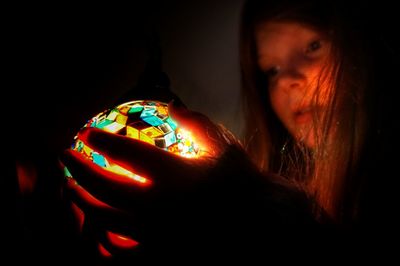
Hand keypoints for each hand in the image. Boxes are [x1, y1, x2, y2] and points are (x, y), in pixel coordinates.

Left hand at [60, 101, 252, 258]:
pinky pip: (119, 252)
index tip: (87, 135)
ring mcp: (155, 234)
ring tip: (70, 189)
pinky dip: (100, 238)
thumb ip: (194, 122)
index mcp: (173, 173)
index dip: (99, 141)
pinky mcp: (159, 255)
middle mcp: (158, 204)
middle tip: (64, 157)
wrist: (260, 224)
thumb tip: (169, 106)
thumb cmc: (240, 180)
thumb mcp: (221, 144)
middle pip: (102, 185)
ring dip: (80, 201)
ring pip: (103, 219)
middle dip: (76, 168)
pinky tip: (95, 228)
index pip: (123, 152)